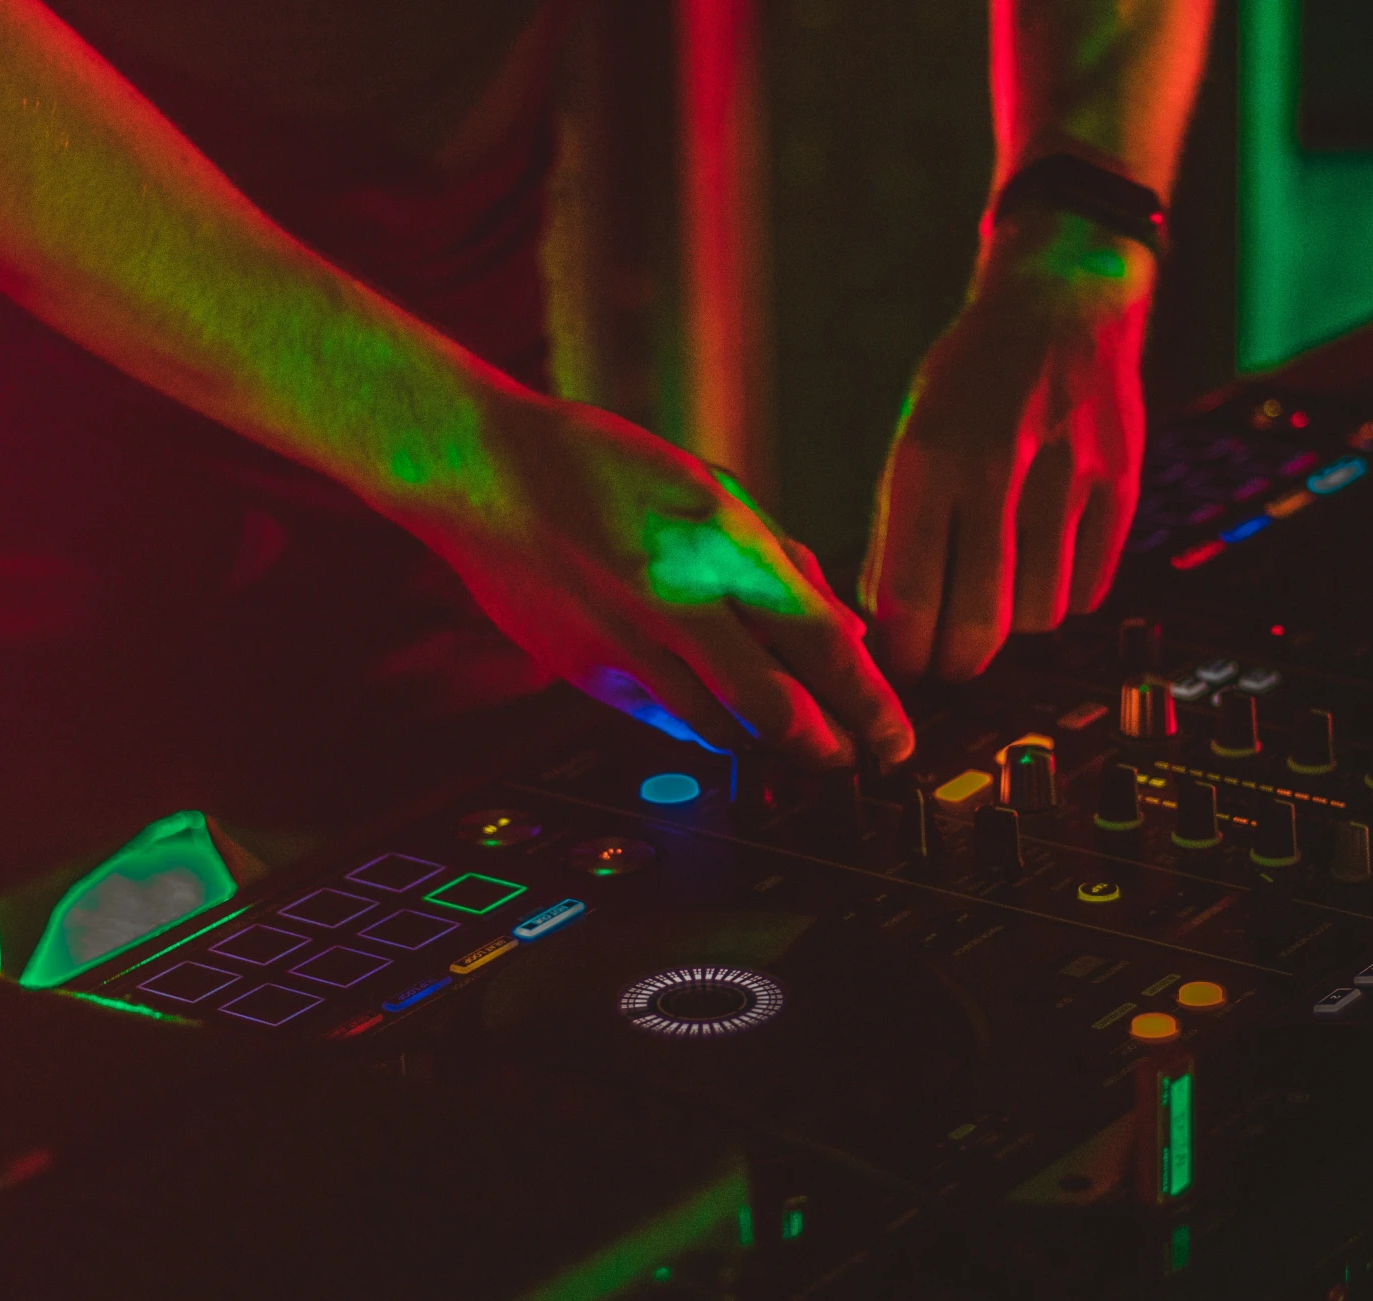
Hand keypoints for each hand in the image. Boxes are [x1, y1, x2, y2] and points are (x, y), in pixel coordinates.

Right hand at [396, 386, 913, 769]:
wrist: (478, 469)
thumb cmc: (597, 463)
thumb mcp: (710, 487)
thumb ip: (783, 560)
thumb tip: (846, 629)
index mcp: (721, 539)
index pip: (821, 640)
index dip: (869, 702)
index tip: (893, 736)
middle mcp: (678, 597)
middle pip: (777, 707)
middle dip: (827, 749)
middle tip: (853, 764)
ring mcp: (627, 642)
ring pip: (721, 730)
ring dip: (767, 749)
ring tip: (798, 750)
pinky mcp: (586, 672)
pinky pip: (666, 723)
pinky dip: (706, 732)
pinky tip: (726, 726)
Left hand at [861, 208, 1154, 683]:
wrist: (1063, 299)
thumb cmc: (972, 377)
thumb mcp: (911, 435)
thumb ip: (898, 529)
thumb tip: (886, 625)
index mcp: (928, 459)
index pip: (909, 597)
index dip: (904, 653)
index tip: (903, 666)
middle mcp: (996, 469)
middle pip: (978, 623)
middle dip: (957, 662)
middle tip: (949, 662)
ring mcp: (1065, 478)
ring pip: (1038, 616)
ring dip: (1014, 626)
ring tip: (1000, 599)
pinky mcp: (1118, 484)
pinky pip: (1091, 588)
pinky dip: (1066, 596)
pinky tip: (1047, 568)